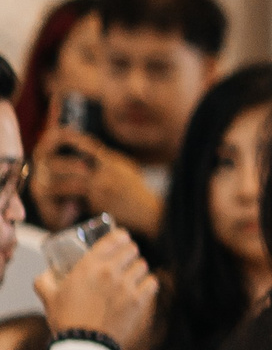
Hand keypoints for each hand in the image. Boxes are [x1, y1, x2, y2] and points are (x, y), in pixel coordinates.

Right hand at [34, 229, 158, 349]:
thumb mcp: (49, 297)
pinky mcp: (139, 300)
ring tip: (131, 276)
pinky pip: (152, 282)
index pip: (115, 238)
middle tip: (125, 259)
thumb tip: (46, 273)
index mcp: (89, 265)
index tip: (121, 239)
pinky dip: (148, 284)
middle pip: (132, 249)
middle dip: (129, 253)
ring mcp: (126, 285)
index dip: (121, 236)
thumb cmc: (66, 320)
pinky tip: (141, 288)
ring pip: (143, 265)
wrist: (84, 344)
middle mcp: (110, 271)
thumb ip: (44, 281)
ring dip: (137, 269)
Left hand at [38, 132, 162, 237]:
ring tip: (45, 188)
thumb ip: (109, 163)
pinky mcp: (99, 201)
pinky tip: (61, 203)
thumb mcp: (127, 170)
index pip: (89, 145)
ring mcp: (103, 185)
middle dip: (56, 167)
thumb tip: (91, 155)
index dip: (72, 140)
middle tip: (43, 169)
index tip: (56, 138)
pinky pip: (77, 198)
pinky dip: (68, 201)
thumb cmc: (137, 192)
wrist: (150, 212)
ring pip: (71, 182)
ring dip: (57, 186)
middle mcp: (108, 170)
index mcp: (113, 161)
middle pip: (74, 164)